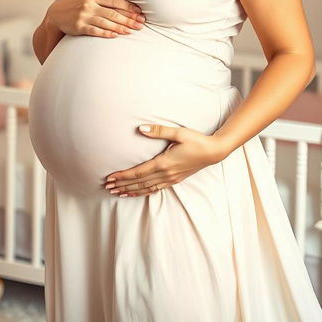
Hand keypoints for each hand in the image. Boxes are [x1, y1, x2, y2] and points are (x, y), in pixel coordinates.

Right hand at [47, 0, 144, 37]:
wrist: (56, 14)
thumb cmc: (75, 1)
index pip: (115, 1)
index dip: (128, 7)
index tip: (139, 12)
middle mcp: (89, 5)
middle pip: (113, 13)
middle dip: (128, 19)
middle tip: (141, 24)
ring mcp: (84, 16)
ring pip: (106, 22)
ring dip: (120, 27)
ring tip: (131, 31)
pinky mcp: (79, 27)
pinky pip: (94, 30)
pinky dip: (105, 33)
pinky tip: (115, 36)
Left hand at [103, 124, 226, 196]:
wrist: (213, 152)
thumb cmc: (196, 140)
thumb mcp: (178, 132)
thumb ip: (158, 131)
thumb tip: (141, 129)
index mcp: (164, 162)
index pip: (138, 172)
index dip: (123, 176)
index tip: (110, 178)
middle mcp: (165, 173)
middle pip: (139, 183)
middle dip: (122, 185)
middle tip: (107, 187)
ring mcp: (170, 179)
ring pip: (146, 188)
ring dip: (131, 191)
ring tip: (117, 193)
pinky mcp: (175, 180)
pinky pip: (155, 189)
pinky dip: (143, 192)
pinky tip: (136, 193)